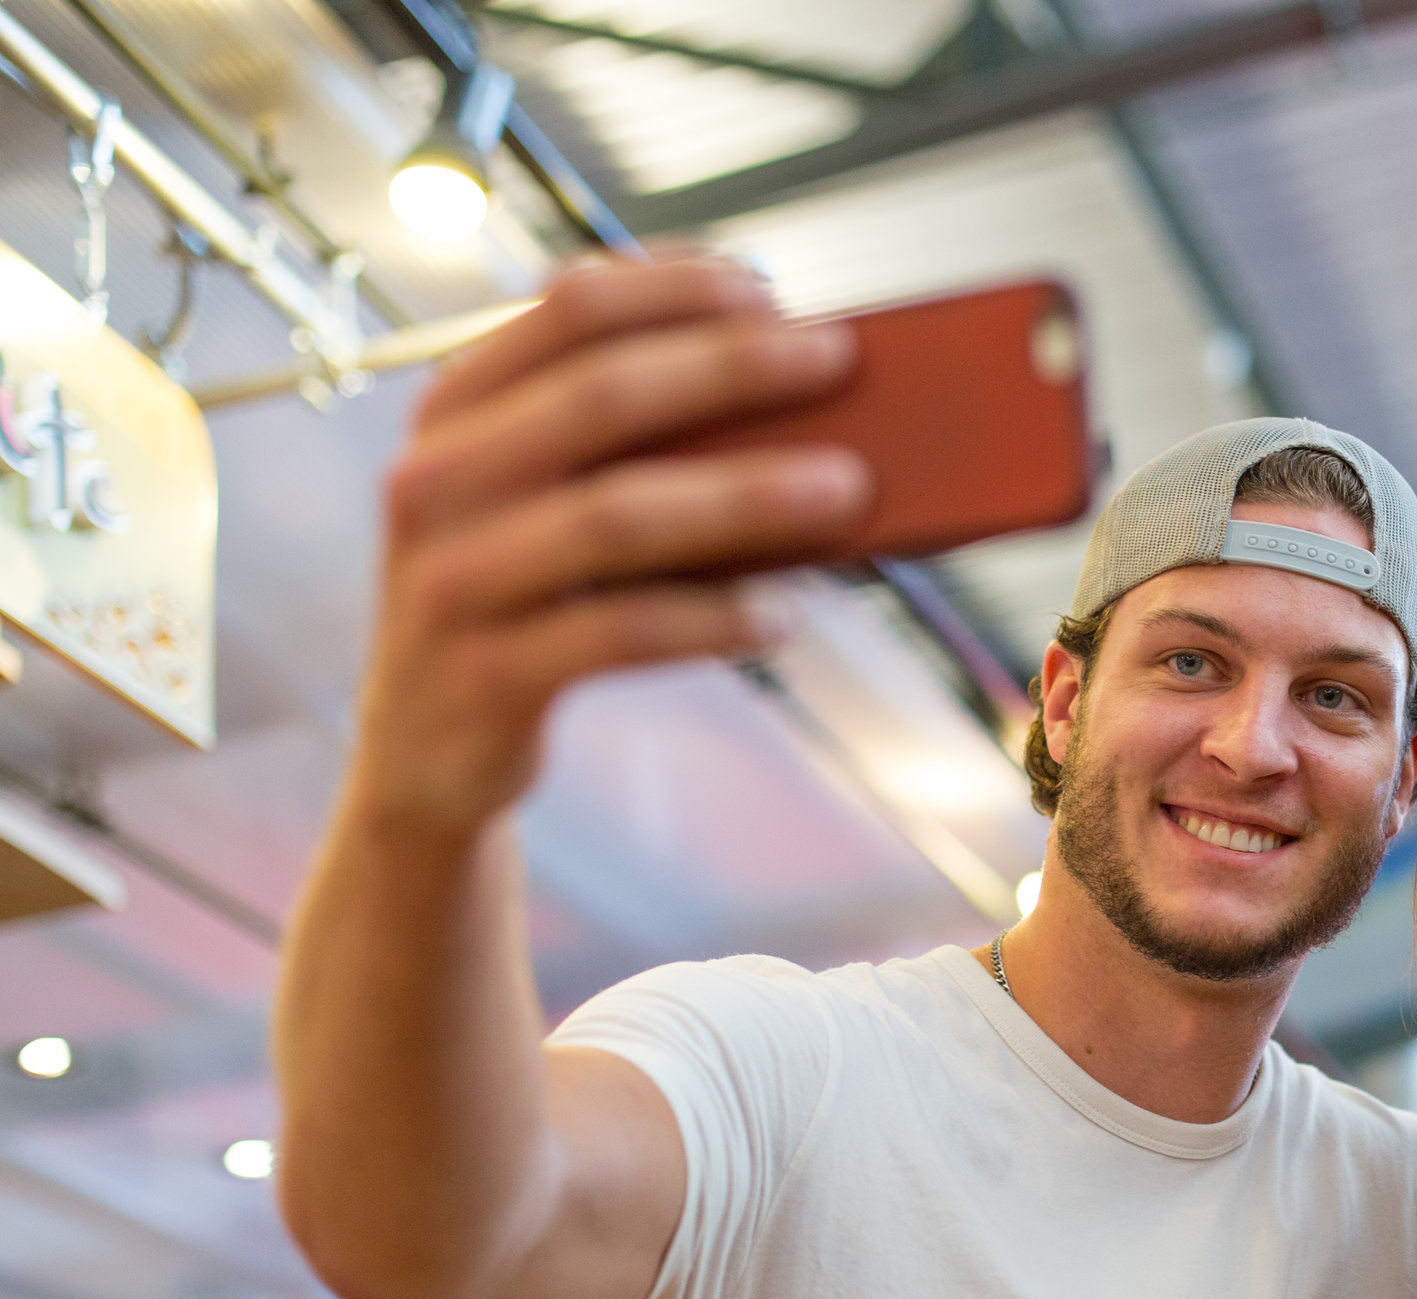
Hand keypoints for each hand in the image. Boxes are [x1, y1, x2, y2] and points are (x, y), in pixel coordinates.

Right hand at [349, 255, 870, 837]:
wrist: (425, 750)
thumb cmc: (523, 599)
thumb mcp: (542, 499)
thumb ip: (625, 438)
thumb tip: (788, 384)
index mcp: (455, 409)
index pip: (567, 310)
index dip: (674, 287)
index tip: (770, 288)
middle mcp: (437, 479)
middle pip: (600, 398)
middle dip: (731, 367)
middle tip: (838, 359)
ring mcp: (453, 578)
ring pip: (616, 517)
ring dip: (746, 495)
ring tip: (847, 487)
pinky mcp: (485, 674)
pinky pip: (621, 633)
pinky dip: (713, 620)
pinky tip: (782, 618)